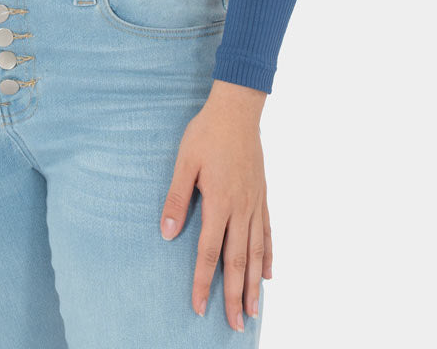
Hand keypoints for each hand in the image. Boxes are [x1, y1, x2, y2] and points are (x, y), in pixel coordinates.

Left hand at [160, 83, 271, 329]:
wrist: (238, 110)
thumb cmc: (206, 133)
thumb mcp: (185, 162)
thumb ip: (177, 199)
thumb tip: (167, 234)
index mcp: (220, 202)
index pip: (210, 253)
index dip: (204, 282)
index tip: (200, 308)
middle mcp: (241, 208)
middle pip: (238, 261)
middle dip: (234, 296)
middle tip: (236, 326)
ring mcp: (255, 203)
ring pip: (257, 252)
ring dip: (254, 284)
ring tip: (253, 310)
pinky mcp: (262, 195)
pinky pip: (267, 232)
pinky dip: (269, 256)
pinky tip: (268, 274)